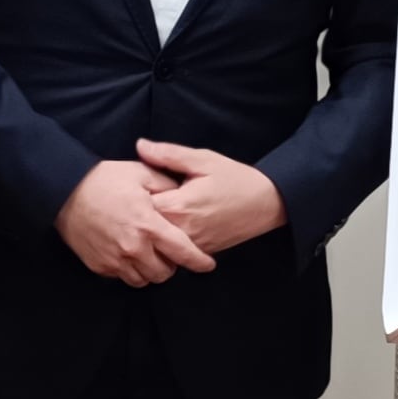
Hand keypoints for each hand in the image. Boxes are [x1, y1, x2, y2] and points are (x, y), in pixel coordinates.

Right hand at [58, 159, 216, 286]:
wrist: (64, 192)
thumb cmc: (105, 179)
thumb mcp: (141, 173)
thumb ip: (168, 185)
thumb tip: (184, 194)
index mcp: (149, 225)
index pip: (183, 252)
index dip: (199, 261)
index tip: (208, 264)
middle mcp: (133, 247)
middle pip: (164, 273)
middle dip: (172, 265)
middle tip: (171, 253)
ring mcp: (114, 259)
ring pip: (144, 280)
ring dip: (151, 270)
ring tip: (151, 255)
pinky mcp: (99, 265)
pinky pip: (123, 277)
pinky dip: (131, 270)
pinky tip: (131, 255)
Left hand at [139, 139, 288, 255]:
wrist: (268, 202)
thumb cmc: (236, 178)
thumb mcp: (203, 160)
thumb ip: (168, 155)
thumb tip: (140, 146)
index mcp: (178, 205)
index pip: (138, 207)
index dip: (130, 198)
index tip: (129, 188)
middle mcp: (182, 231)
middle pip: (143, 230)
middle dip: (136, 217)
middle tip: (133, 204)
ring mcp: (191, 245)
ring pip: (157, 245)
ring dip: (150, 232)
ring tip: (146, 218)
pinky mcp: (199, 252)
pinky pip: (173, 252)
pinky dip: (165, 241)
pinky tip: (166, 227)